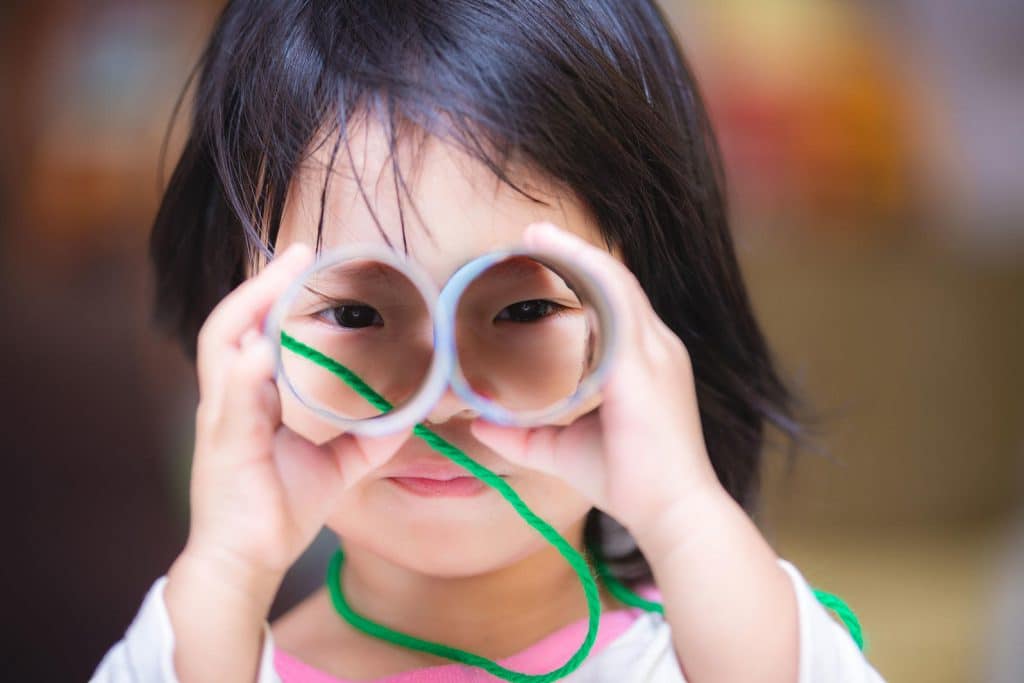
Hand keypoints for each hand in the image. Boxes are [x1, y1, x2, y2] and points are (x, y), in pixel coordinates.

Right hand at [178, 243, 409, 588]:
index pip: (255, 329)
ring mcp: (222, 420)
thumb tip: (410, 414)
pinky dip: (247, 372)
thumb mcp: (336, 466)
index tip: (309, 260)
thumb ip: (368, 438)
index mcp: (249, 396)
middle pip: (233, 322)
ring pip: (222, 346)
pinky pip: (232, 401)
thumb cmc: (279, 509)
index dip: (275, 293)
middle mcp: (228, 398)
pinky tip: (264, 349)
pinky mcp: (226, 448)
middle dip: (263, 282)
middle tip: (302, 250)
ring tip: (284, 273)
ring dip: (251, 305)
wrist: (244, 562)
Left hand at [469, 222, 722, 535]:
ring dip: (576, 256)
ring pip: (616, 284)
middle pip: (614, 281)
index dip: (580, 274)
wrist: (672, 511)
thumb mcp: (563, 449)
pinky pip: (619, 307)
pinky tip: (561, 264)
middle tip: (529, 235)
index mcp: (644, 361)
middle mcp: (655, 347)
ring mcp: (655, 353)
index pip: (613, 302)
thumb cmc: (628, 481)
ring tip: (537, 237)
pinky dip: (590, 281)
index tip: (540, 257)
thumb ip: (523, 434)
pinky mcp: (645, 368)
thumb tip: (480, 424)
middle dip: (573, 254)